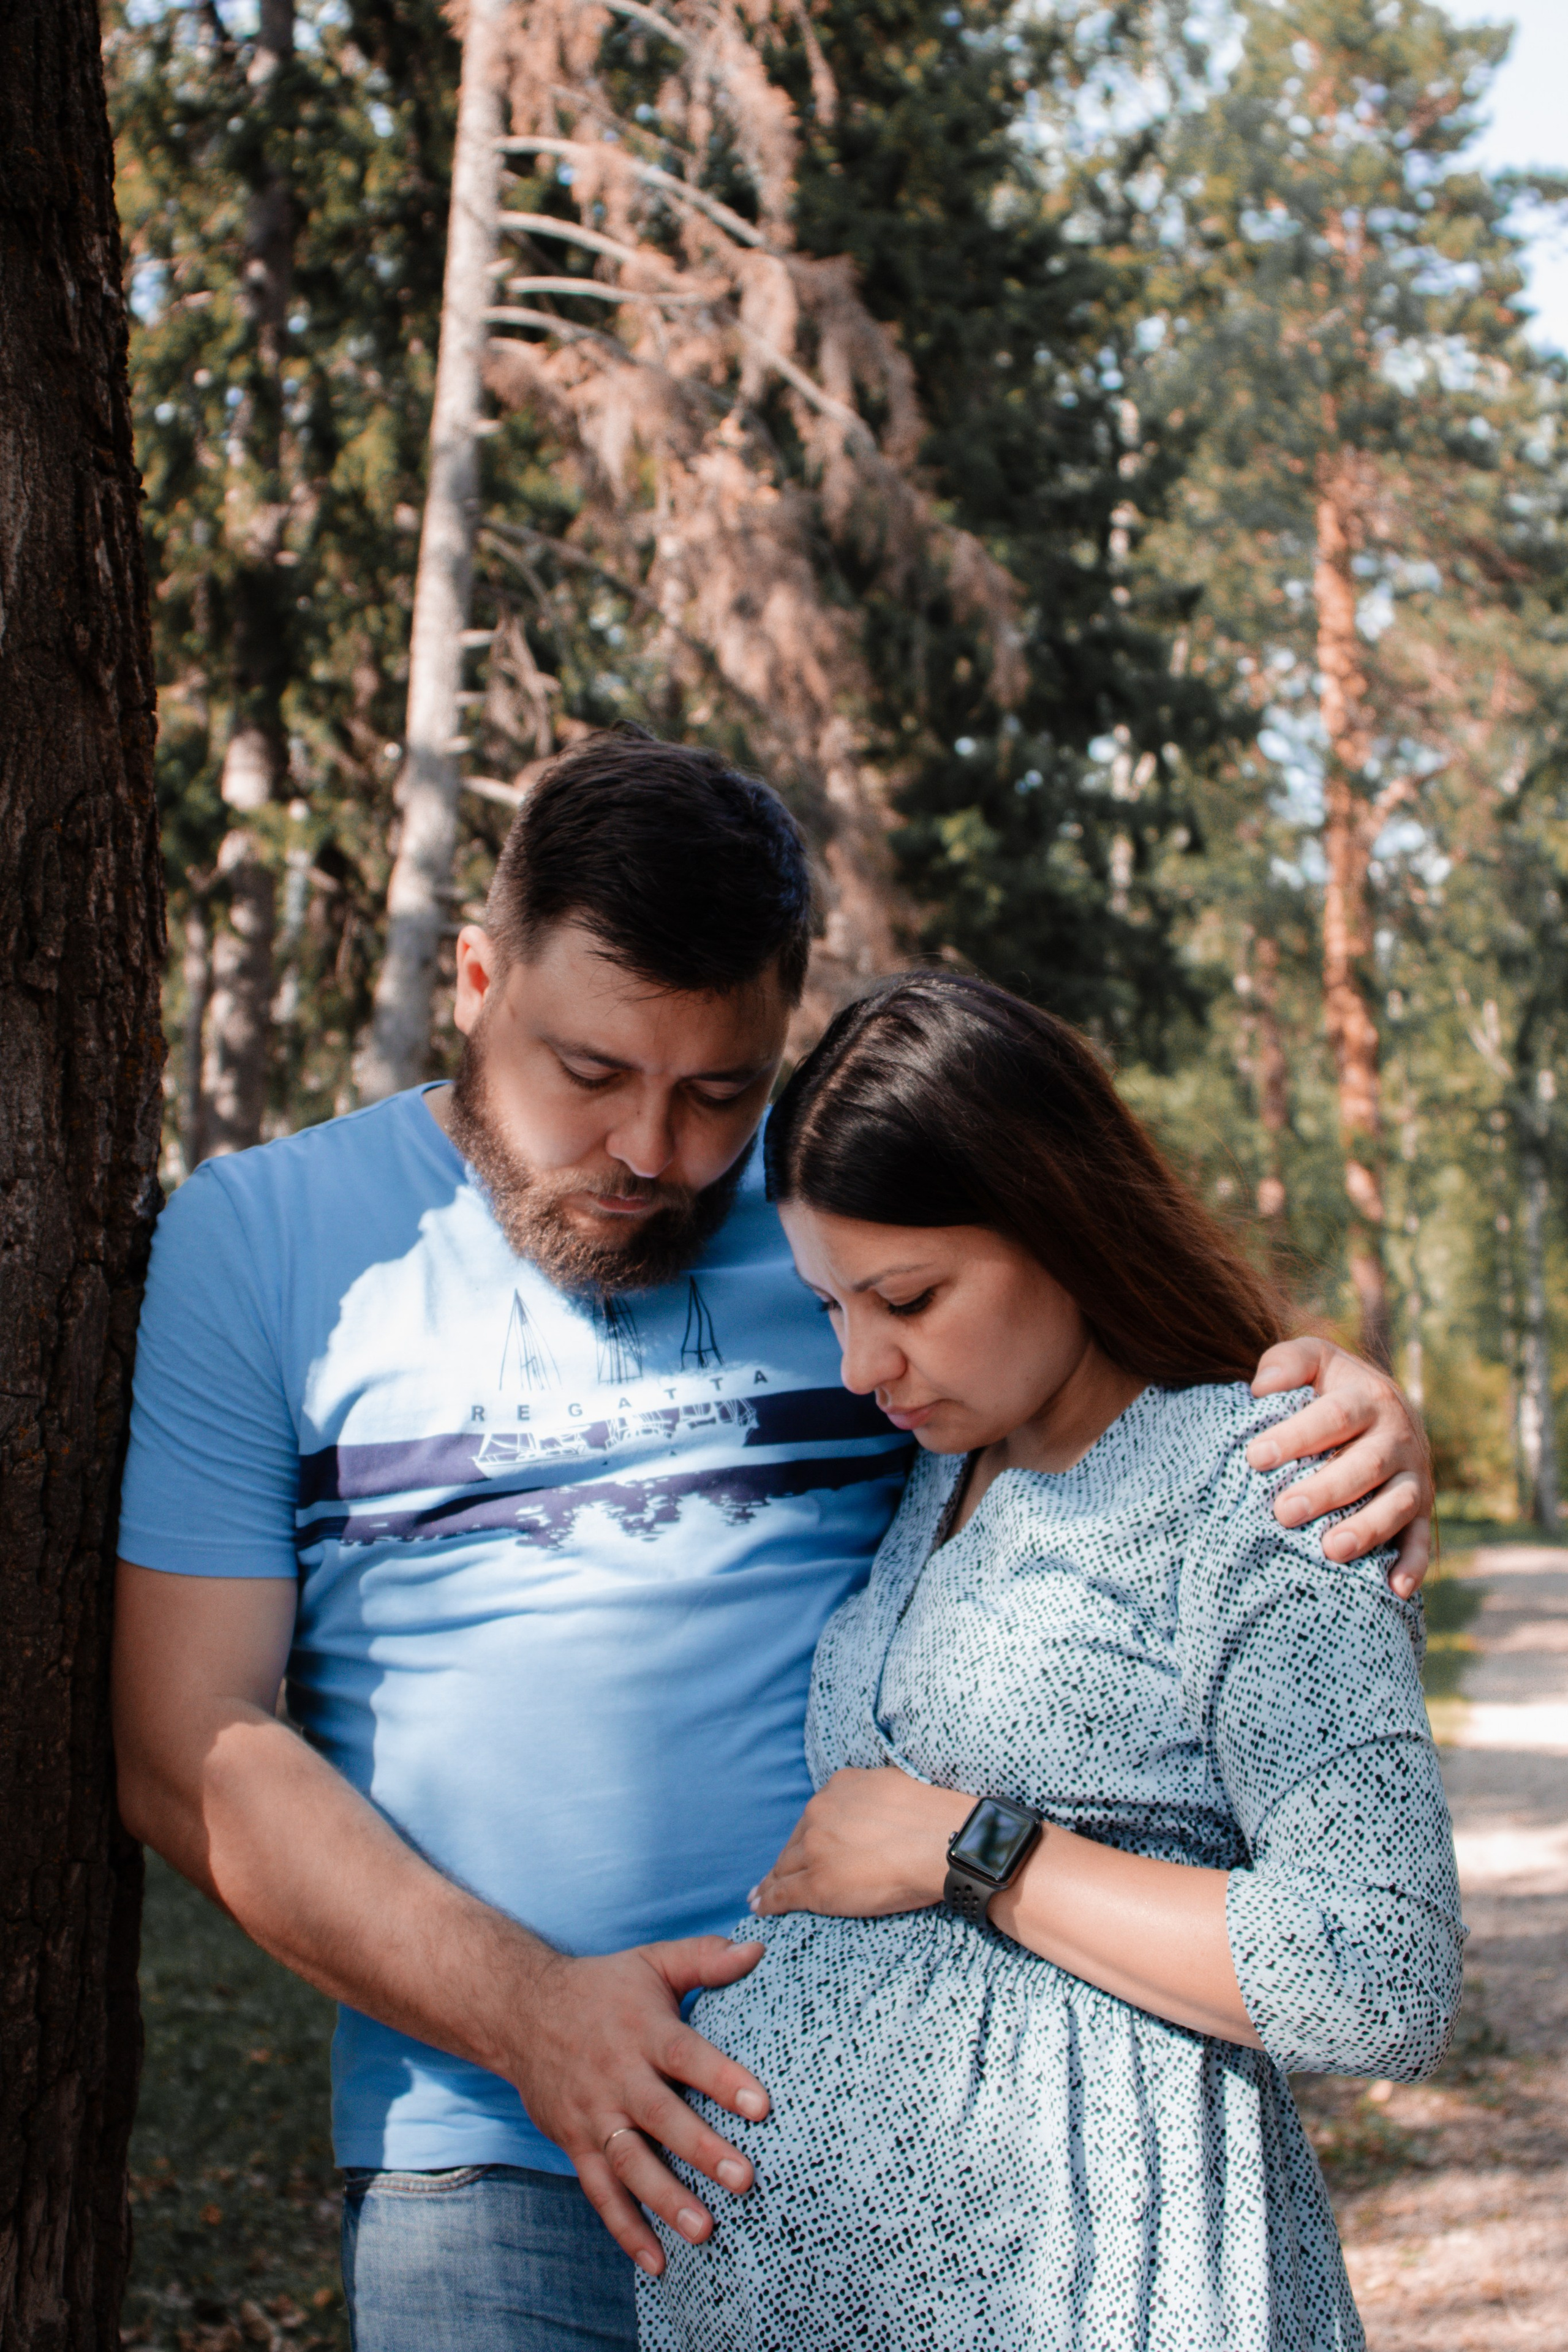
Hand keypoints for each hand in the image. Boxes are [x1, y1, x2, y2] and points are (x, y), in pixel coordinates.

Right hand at [511, 1937, 769, 2277]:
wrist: (522, 2010)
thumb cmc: (603, 1987)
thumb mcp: (652, 1963)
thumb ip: (704, 1958)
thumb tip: (760, 1949)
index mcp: (644, 2031)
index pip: (687, 2056)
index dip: (723, 2078)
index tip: (762, 2105)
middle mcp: (618, 2076)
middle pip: (661, 2117)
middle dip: (702, 2150)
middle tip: (744, 2179)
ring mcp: (593, 2115)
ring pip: (630, 2163)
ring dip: (665, 2200)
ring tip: (704, 2230)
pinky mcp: (575, 2144)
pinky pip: (600, 2192)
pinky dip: (626, 2230)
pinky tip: (657, 2262)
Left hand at [749, 1767, 971, 1921]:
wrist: (942, 1843)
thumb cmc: (932, 1819)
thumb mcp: (892, 1787)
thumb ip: (869, 1798)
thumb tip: (870, 1808)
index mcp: (839, 1787)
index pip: (815, 1817)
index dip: (808, 1836)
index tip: (802, 1847)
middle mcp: (820, 1812)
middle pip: (796, 1841)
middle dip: (787, 1860)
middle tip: (774, 1877)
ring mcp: (815, 1848)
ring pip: (784, 1868)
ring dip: (772, 1882)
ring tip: (760, 1896)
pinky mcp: (816, 1883)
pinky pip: (782, 1893)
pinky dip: (768, 1901)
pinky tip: (759, 1907)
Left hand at [1247, 1336, 1432, 1598]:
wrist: (1384, 1405)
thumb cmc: (1331, 1387)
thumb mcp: (1314, 1360)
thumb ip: (1287, 1363)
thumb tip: (1262, 1388)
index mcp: (1368, 1398)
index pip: (1335, 1416)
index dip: (1298, 1435)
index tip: (1256, 1456)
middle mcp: (1398, 1437)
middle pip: (1366, 1465)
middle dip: (1327, 1490)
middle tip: (1283, 1512)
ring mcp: (1415, 1475)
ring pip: (1398, 1504)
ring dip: (1368, 1529)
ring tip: (1331, 1550)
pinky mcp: (1423, 1509)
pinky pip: (1422, 1539)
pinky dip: (1412, 1565)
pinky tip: (1394, 1590)